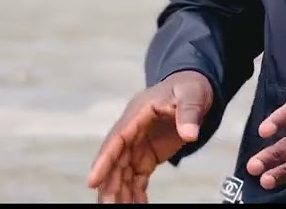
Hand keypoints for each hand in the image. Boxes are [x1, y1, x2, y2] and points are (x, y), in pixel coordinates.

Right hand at [87, 70, 214, 203]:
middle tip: (109, 206)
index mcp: (137, 113)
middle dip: (109, 185)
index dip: (104, 161)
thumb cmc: (189, 87)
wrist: (193, 87)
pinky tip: (136, 206)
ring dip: (120, 193)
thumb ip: (189, 113)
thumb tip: (190, 134)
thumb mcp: (192, 95)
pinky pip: (136, 178)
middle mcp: (132, 131)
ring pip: (122, 173)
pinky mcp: (146, 155)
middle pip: (116, 162)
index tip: (92, 181)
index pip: (116, 140)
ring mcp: (137, 145)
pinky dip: (134, 194)